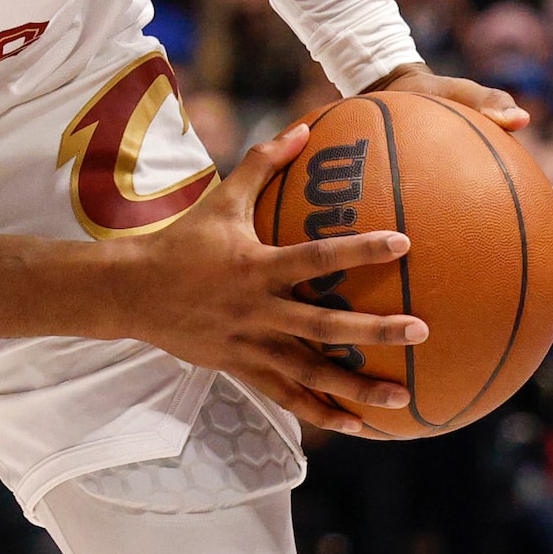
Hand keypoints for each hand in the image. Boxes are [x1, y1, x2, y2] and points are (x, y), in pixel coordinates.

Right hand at [100, 122, 425, 433]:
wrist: (132, 291)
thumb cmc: (182, 240)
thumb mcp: (221, 199)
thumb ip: (263, 164)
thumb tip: (303, 127)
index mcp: (255, 266)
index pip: (316, 257)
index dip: (360, 250)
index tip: (403, 243)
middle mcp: (257, 309)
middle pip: (323, 325)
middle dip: (373, 330)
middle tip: (420, 331)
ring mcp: (249, 343)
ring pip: (309, 371)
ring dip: (354, 387)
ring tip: (400, 398)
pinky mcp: (241, 367)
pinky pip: (286, 396)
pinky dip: (321, 412)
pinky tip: (357, 426)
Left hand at [375, 65, 552, 266]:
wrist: (393, 92)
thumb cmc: (431, 92)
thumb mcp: (458, 92)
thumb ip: (486, 100)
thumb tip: (520, 118)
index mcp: (509, 163)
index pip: (545, 200)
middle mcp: (491, 182)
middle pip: (526, 223)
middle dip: (540, 253)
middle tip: (545, 285)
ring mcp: (463, 190)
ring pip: (487, 230)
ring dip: (500, 258)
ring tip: (503, 294)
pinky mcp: (432, 194)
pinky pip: (440, 224)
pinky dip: (446, 248)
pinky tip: (438, 276)